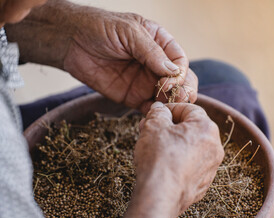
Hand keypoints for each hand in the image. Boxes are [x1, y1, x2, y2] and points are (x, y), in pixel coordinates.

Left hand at [63, 7, 197, 112]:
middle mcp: (156, 64)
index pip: (180, 61)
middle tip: (180, 99)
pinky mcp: (133, 97)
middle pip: (180, 80)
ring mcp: (145, 81)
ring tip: (168, 109)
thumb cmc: (99, 27)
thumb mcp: (129, 32)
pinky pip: (149, 108)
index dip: (180, 73)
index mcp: (160, 43)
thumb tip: (174, 71)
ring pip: (168, 96)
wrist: (70, 41)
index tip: (170, 80)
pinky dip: (155, 113)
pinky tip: (155, 115)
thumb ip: (152, 51)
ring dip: (172, 104)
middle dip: (183, 90)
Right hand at [112, 102, 223, 217]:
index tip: (157, 114)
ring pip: (192, 148)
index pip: (190, 109)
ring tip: (154, 147)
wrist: (160, 196)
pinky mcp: (204, 184)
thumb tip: (159, 109)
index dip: (171, 108)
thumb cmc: (159, 158)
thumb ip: (158, 113)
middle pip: (192, 129)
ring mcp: (211, 167)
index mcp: (207, 128)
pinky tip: (163, 165)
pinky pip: (192, 166)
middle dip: (170, 127)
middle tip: (151, 130)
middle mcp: (215, 147)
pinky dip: (179, 162)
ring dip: (175, 144)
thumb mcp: (153, 126)